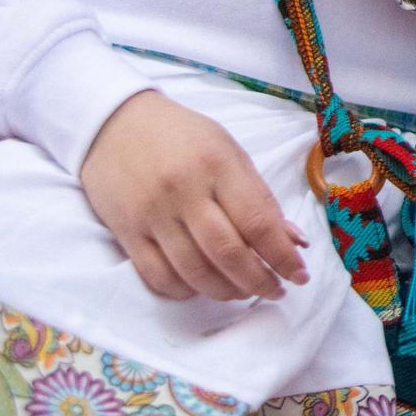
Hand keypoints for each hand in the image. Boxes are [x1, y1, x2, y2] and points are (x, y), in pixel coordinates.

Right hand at [79, 90, 309, 300]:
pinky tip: (202, 288)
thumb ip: (260, 197)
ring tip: (244, 292)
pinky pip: (158, 276)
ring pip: (194, 271)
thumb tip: (295, 240)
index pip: (257, 222)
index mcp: (218, 166)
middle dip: (259, 282)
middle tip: (275, 292)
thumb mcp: (229, 152)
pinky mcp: (125, 233)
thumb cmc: (183, 137)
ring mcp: (152, 215)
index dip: (282, 256)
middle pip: (227, 253)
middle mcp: (185, 192)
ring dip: (225, 291)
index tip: (300, 275)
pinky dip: (185, 291)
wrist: (114, 123)